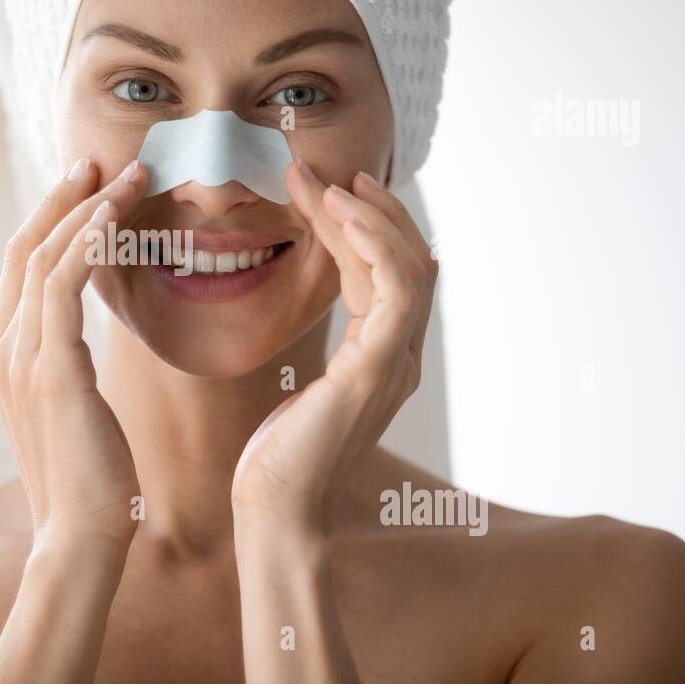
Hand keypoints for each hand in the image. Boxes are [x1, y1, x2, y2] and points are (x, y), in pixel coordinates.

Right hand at [0, 158, 148, 552]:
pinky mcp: (50, 370)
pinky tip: (117, 215)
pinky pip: (63, 286)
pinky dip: (89, 242)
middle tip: (96, 160)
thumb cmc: (89, 481)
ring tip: (127, 175)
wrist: (80, 538)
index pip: (21, 269)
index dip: (49, 220)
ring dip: (86, 209)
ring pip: (44, 258)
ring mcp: (20, 358)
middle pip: (24, 250)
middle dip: (60, 198)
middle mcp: (4, 350)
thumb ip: (64, 370)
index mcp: (8, 357)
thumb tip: (79, 345)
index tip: (85, 186)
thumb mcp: (71, 412)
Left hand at [231, 161, 437, 534]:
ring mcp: (397, 364)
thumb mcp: (298, 387)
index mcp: (383, 360)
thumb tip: (307, 319)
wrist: (274, 509)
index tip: (328, 190)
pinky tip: (342, 215)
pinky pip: (397, 290)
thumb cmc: (276, 457)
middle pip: (407, 263)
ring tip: (333, 185)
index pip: (385, 277)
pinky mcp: (382, 368)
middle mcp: (401, 358)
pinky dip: (376, 245)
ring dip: (373, 218)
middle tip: (335, 174)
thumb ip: (318, 350)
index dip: (362, 229)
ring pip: (410, 268)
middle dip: (374, 212)